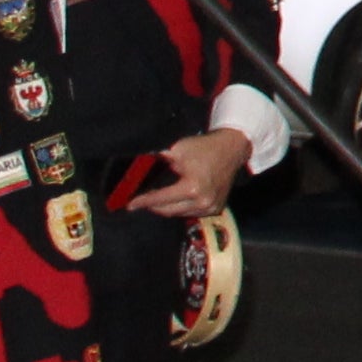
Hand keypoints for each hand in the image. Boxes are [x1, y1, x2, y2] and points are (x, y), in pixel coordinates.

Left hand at [119, 127, 249, 219]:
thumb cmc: (205, 148)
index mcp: (192, 188)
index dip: (143, 201)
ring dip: (166, 207)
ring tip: (158, 198)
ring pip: (178, 214)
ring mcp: (210, 207)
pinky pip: (191, 213)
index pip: (160, 199)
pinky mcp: (216, 208)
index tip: (129, 204)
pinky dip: (181, 208)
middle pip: (167, 210)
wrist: (232, 149)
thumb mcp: (178, 150)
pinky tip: (176, 198)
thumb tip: (136, 168)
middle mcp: (202, 201)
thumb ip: (157, 160)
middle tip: (140, 200)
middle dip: (152, 205)